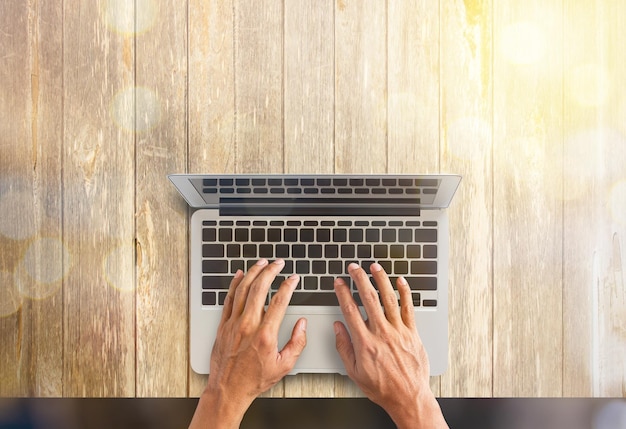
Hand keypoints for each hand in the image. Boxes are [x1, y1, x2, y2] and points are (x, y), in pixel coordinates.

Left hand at [189, 259, 306, 428]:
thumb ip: (297, 343)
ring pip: (243, 289)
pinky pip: (229, 299)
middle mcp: (248, 326)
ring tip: (262, 263)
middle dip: (270, 271)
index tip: (293, 278)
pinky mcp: (223, 325)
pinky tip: (239, 275)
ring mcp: (233, 324)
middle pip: (259, 288)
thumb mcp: (284, 366)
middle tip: (278, 263)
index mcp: (265, 335)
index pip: (280, 301)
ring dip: (253, 272)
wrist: (228, 390)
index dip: (288, 286)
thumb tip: (303, 324)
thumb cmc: (254, 380)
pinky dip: (235, 284)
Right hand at [334, 263, 447, 428]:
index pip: (350, 310)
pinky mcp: (412, 333)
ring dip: (381, 280)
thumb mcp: (354, 372)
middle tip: (354, 268)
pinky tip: (400, 281)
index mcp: (365, 342)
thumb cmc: (382, 387)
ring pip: (389, 298)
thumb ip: (344, 347)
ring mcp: (399, 331)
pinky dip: (405, 292)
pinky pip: (409, 308)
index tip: (339, 283)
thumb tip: (338, 327)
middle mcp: (382, 333)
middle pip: (369, 298)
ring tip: (374, 267)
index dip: (343, 293)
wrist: (408, 397)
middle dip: (360, 279)